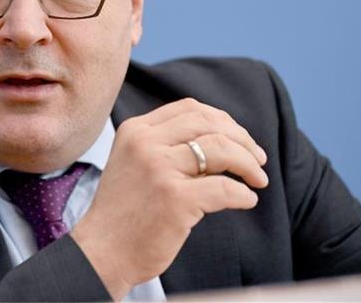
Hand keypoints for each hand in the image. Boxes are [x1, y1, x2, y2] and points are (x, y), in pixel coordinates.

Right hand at [70, 98, 268, 299]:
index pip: (190, 108)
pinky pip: (224, 189)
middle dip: (242, 140)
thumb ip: (166, 145)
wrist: (102, 251)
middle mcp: (145, 144)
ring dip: (248, 164)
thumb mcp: (134, 162)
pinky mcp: (174, 200)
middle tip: (258, 159)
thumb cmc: (124, 211)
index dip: (223, 120)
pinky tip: (246, 201)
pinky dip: (243, 195)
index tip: (239, 139)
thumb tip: (223, 139)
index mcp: (135, 130)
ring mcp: (159, 170)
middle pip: (209, 124)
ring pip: (221, 150)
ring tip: (258, 180)